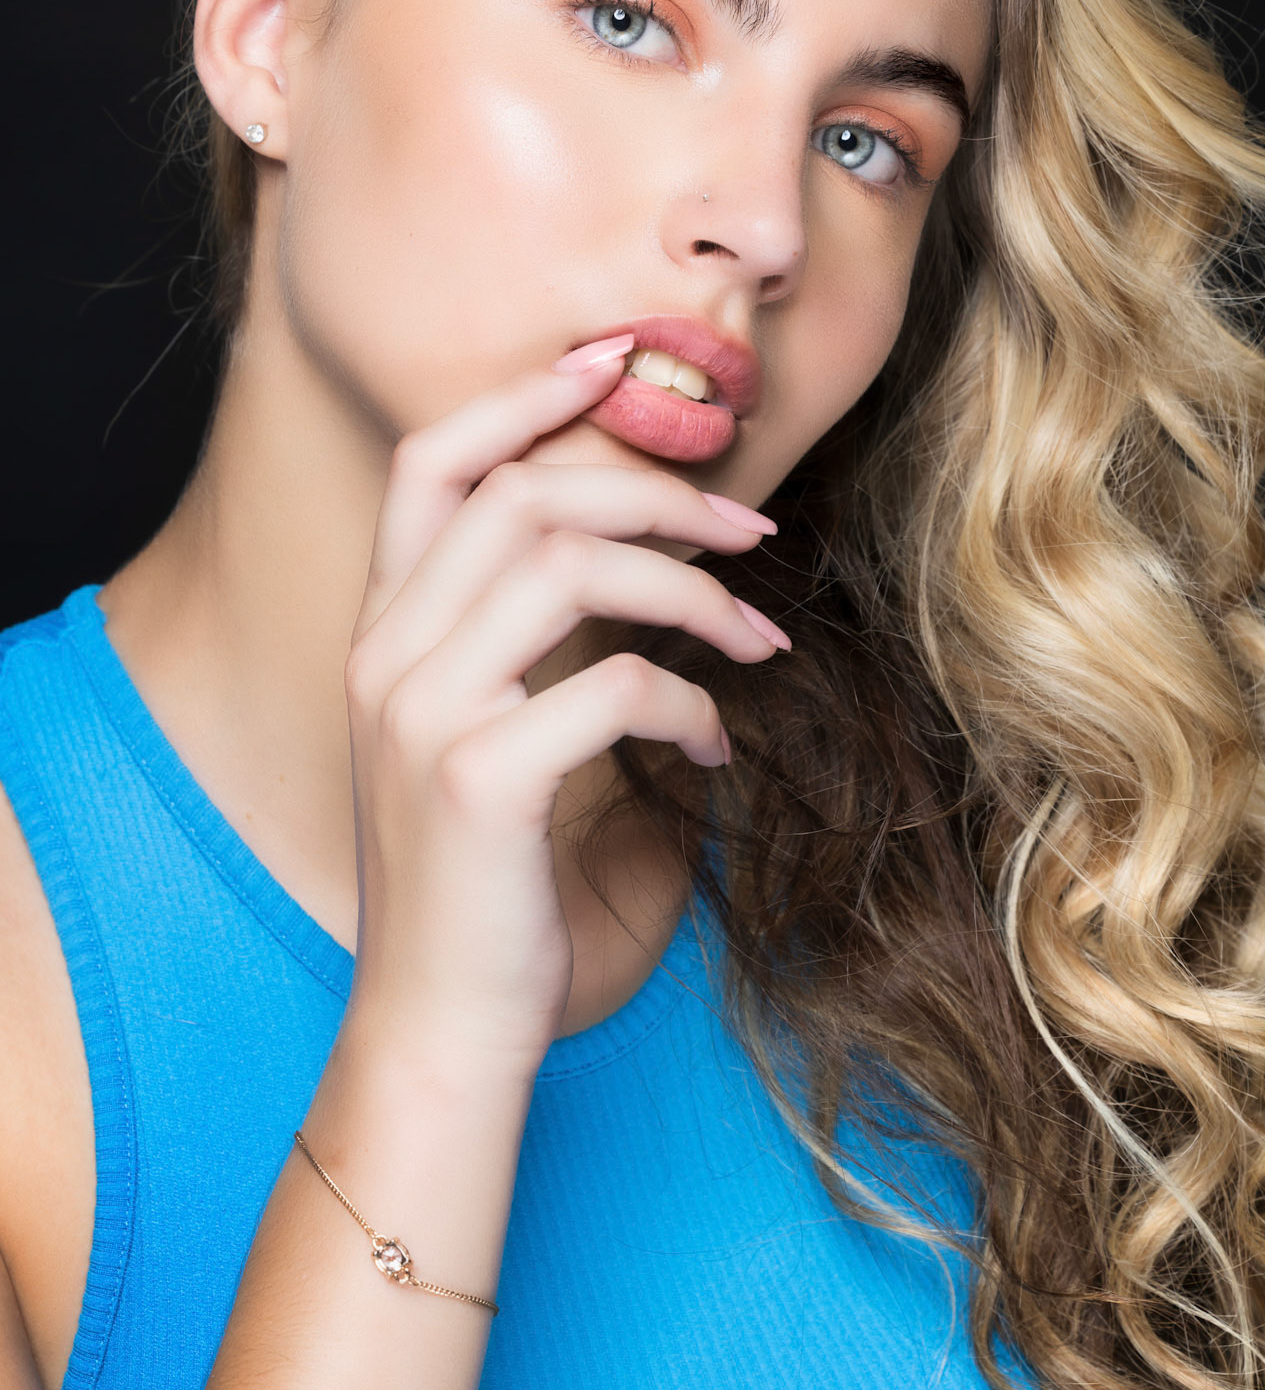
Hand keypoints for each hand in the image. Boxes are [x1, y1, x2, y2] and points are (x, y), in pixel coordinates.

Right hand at [339, 337, 786, 1072]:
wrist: (438, 1025)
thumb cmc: (483, 881)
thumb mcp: (477, 737)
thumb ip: (518, 641)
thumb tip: (644, 555)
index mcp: (382, 631)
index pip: (434, 460)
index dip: (526, 396)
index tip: (619, 364)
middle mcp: (385, 654)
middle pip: (525, 494)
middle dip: (658, 492)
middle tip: (752, 530)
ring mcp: (421, 713)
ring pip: (567, 563)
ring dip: (691, 589)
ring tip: (757, 638)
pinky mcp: (478, 780)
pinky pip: (612, 685)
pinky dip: (688, 702)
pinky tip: (716, 745)